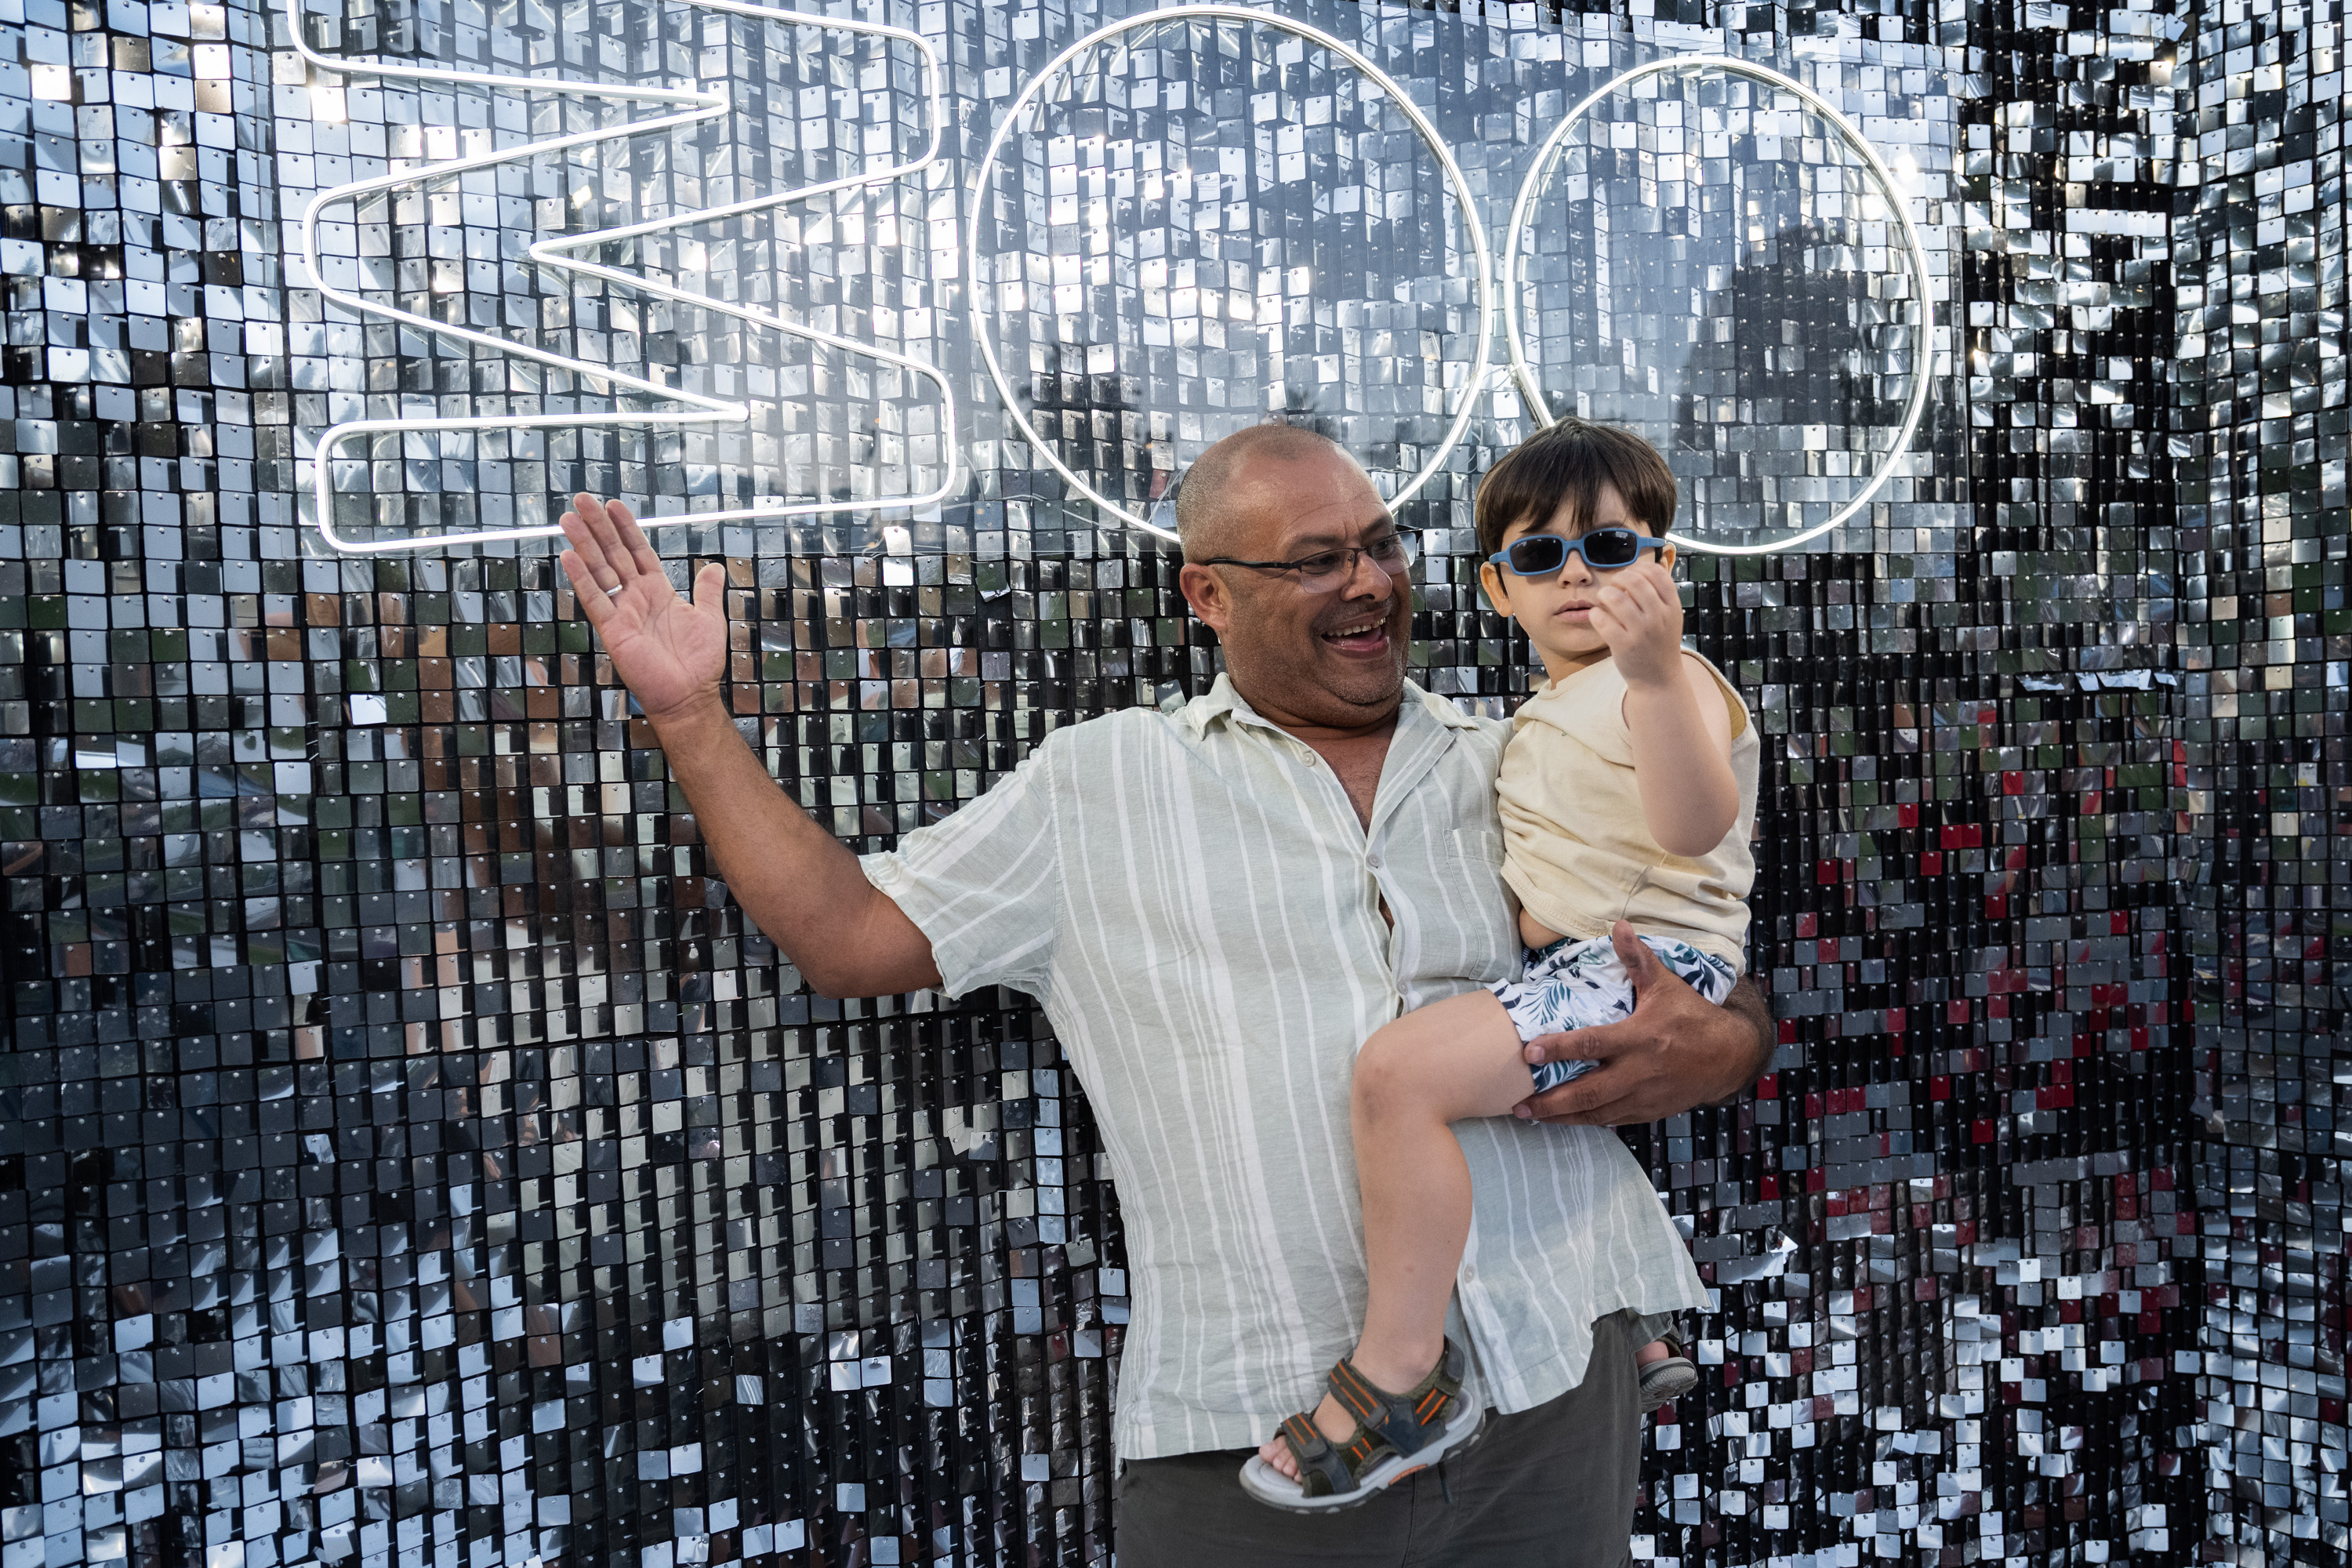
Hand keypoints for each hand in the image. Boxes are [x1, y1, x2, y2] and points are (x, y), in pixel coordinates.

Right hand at [558, 492, 726, 721]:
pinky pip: (594, 600)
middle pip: (613, 554)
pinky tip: (569, 556)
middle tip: (581, 500)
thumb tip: (715, 567)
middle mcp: (636, 597)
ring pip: (599, 570)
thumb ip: (709, 591)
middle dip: (598, 527)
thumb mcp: (710, 618)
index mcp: (657, 591)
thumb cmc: (699, 662)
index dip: (626, 528)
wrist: (690, 694)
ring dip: (584, 544)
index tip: (614, 505)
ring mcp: (622, 612)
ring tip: (568, 519)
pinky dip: (582, 579)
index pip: (637, 551)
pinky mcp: (613, 630)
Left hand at [1513, 921, 1766, 1125]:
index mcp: (1639, 1039)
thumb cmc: (1694, 1018)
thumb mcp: (1667, 986)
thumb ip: (1638, 960)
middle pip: (1588, 1092)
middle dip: (1552, 1100)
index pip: (1592, 1045)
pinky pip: (1612, 1120)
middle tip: (1518, 1104)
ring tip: (1528, 1115)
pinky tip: (1564, 1119)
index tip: (1529, 1051)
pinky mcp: (1648, 1112)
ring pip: (1596, 1112)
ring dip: (1561, 1116)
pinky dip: (1586, 1121)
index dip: (1559, 1048)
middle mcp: (1639, 1072)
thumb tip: (1619, 926)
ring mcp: (1643, 1097)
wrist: (1730, 1056)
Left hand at [1586, 559, 1682, 690]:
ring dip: (1605, 593)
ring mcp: (1641, 632)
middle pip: (1635, 581)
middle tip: (1613, 586)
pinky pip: (1602, 620)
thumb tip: (1636, 571)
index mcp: (1672, 607)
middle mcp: (1659, 617)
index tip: (1629, 576)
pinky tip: (1598, 617)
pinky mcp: (1624, 645)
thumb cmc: (1659, 644)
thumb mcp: (1669, 618)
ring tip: (1604, 599)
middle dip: (1619, 578)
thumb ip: (1658, 596)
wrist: (1659, 680)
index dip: (1638, 569)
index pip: (1656, 574)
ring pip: (1616, 598)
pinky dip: (1596, 614)